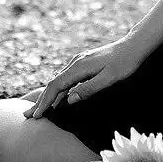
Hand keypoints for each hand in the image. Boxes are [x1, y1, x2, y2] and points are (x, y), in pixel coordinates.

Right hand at [25, 36, 148, 118]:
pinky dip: (58, 90)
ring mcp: (78, 62)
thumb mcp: (109, 78)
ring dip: (48, 96)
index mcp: (79, 67)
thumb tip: (70, 100)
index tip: (37, 115)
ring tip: (39, 110)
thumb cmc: (125, 63)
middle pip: (53, 84)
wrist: (134, 46)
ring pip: (58, 81)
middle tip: (28, 116)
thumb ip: (89, 88)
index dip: (45, 102)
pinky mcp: (83, 63)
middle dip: (40, 101)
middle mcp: (75, 63)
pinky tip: (57, 99)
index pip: (56, 86)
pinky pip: (66, 79)